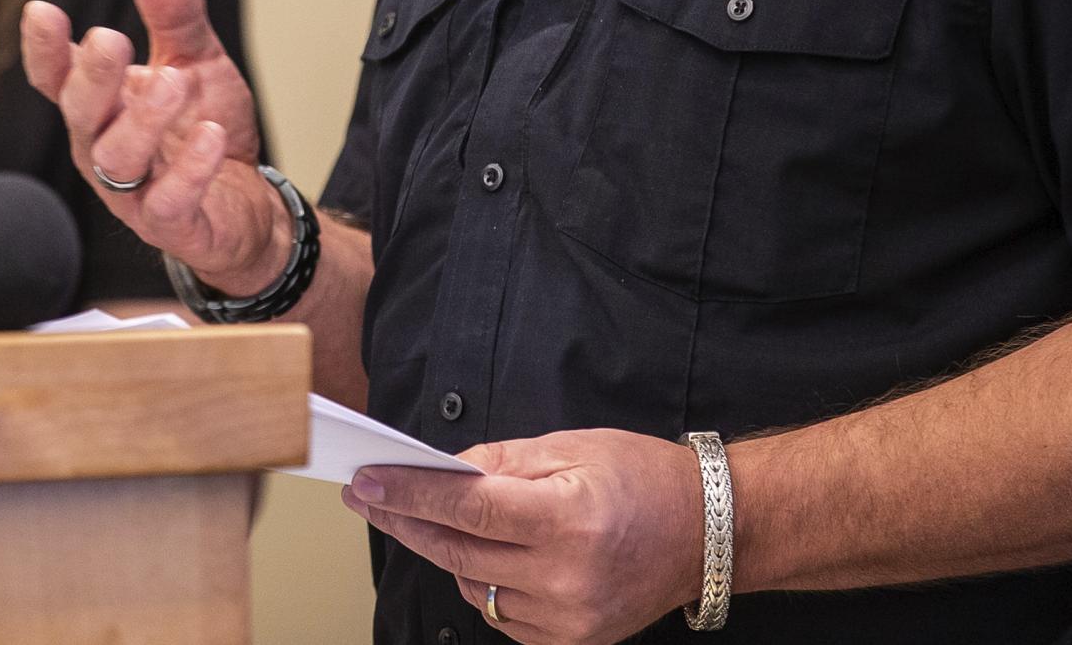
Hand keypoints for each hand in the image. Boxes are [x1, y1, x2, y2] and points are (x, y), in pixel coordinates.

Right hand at [20, 0, 281, 290]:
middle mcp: (103, 147)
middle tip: (109, 40)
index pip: (56, 77)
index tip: (42, 12)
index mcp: (101, 105)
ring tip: (174, 85)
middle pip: (79, 114)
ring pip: (116, 159)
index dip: (43, 50)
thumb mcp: (194, 60)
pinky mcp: (172, 225)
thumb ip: (174, 13)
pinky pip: (168, 203)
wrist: (246, 205)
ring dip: (142, 120)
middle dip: (92, 78)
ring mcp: (133, 191)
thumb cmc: (202, 130)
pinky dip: (189, 171)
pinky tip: (212, 137)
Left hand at [341, 429, 705, 644]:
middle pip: (458, 553)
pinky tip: (487, 555)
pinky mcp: (571, 640)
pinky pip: (500, 614)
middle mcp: (567, 577)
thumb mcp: (571, 447)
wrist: (705, 532)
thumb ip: (500, 462)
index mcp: (568, 519)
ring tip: (434, 518)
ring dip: (444, 552)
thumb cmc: (641, 478)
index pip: (467, 509)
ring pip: (472, 587)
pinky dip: (482, 583)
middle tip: (368, 495)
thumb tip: (442, 472)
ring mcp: (569, 618)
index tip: (366, 481)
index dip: (409, 494)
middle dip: (406, 521)